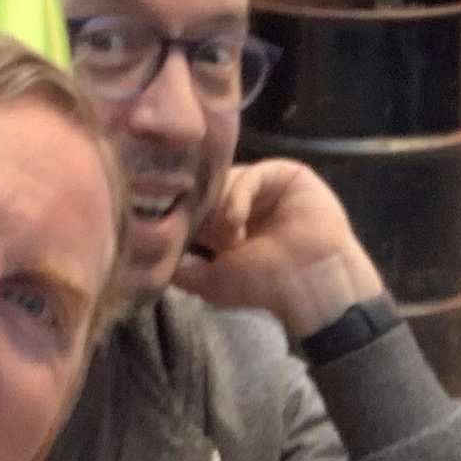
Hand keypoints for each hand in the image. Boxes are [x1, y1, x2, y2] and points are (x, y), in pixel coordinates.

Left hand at [177, 160, 384, 337]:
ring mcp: (266, 186)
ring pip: (227, 178)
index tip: (170, 226)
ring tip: (227, 239)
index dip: (183, 212)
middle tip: (201, 236)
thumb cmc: (265, 287)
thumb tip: (149, 257)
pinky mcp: (286, 174)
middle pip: (209, 187)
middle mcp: (245, 201)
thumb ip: (180, 268)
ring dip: (220, 207)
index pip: (196, 202)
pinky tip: (237, 222)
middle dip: (200, 208)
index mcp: (227, 223)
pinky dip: (238, 196)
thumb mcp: (210, 282)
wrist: (311, 285)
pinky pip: (252, 173)